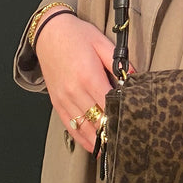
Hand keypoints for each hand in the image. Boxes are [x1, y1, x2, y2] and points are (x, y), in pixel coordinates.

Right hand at [34, 13, 125, 154]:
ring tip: (114, 149)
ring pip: (84, 128)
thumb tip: (133, 78)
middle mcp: (74, 91)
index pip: (109, 104)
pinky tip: (94, 146)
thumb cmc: (77, 35)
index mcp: (88, 76)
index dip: (121, 116)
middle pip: (97, 120)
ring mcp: (64, 99)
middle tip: (128, 140)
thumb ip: (117, 61)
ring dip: (99, 140)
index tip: (133, 124)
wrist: (49, 33)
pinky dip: (83, 139)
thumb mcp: (101, 42)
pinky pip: (71, 127)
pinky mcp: (57, 104)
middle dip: (112, 131)